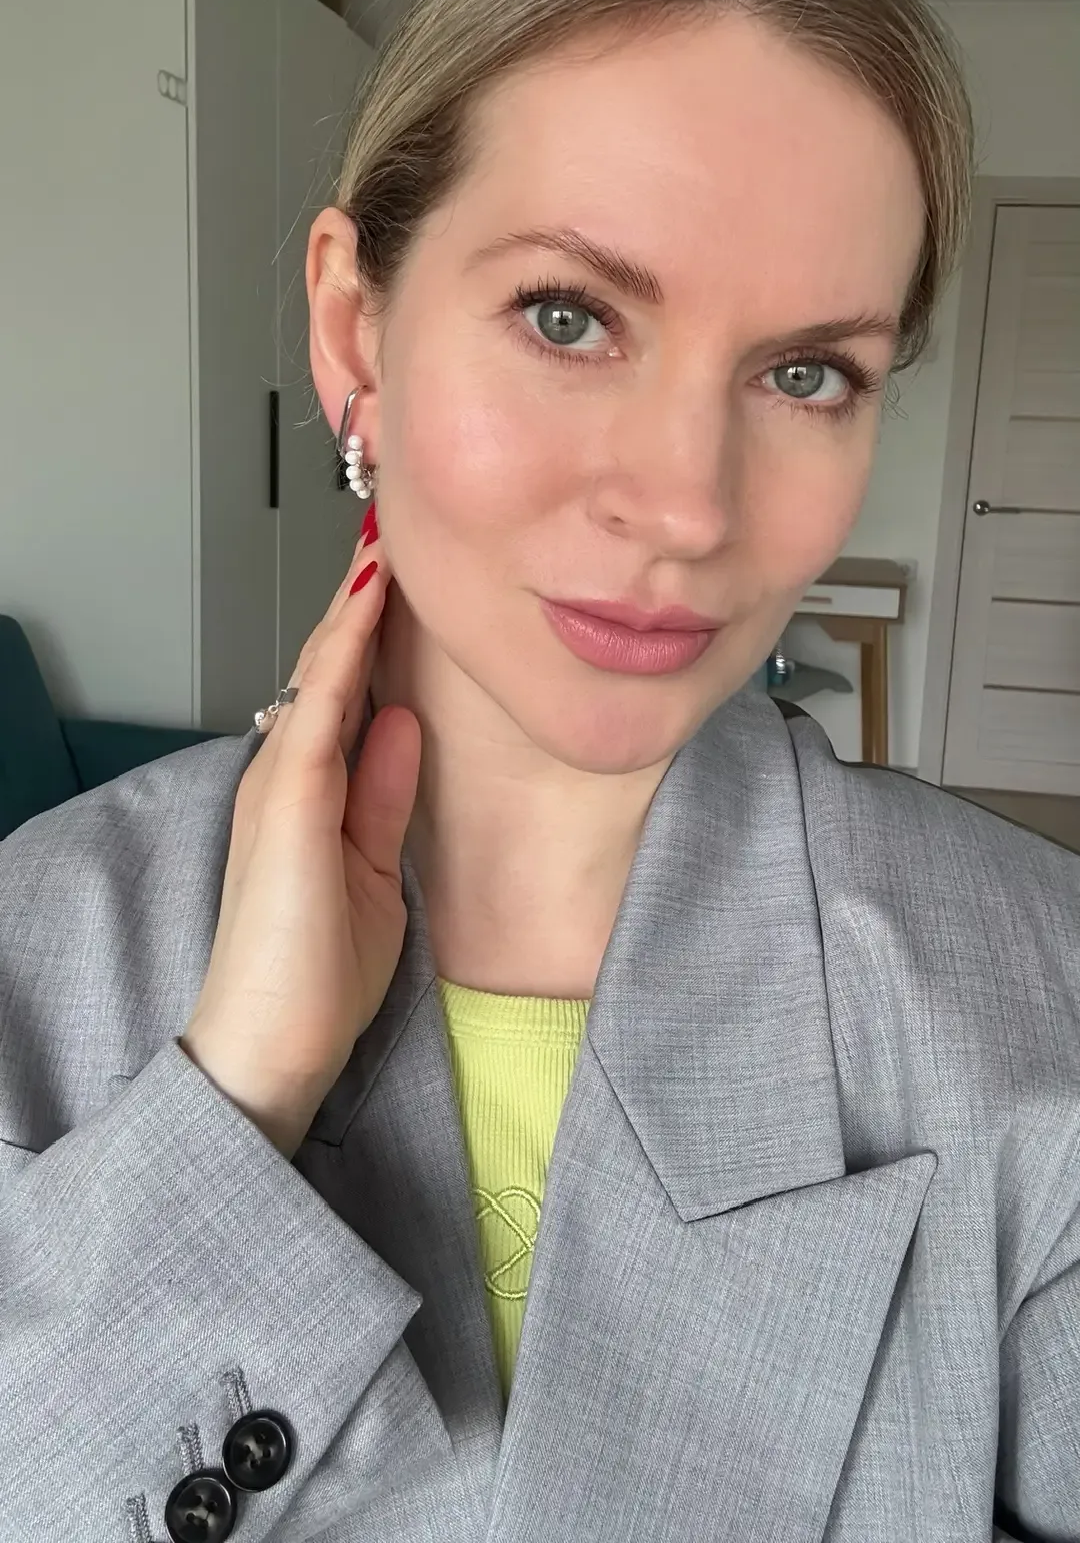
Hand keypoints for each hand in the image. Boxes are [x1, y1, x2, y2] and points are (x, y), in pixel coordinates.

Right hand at [180, 510, 421, 1156]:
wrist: (269, 1048)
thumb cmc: (314, 979)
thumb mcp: (373, 874)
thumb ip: (383, 799)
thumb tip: (405, 727)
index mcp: (308, 795)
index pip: (342, 695)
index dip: (370, 634)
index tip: (403, 580)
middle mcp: (286, 776)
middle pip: (327, 670)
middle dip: (361, 603)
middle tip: (393, 533)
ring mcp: (281, 783)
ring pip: (321, 673)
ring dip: (353, 606)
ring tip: (386, 539)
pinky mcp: (288, 802)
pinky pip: (321, 707)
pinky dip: (345, 651)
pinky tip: (369, 605)